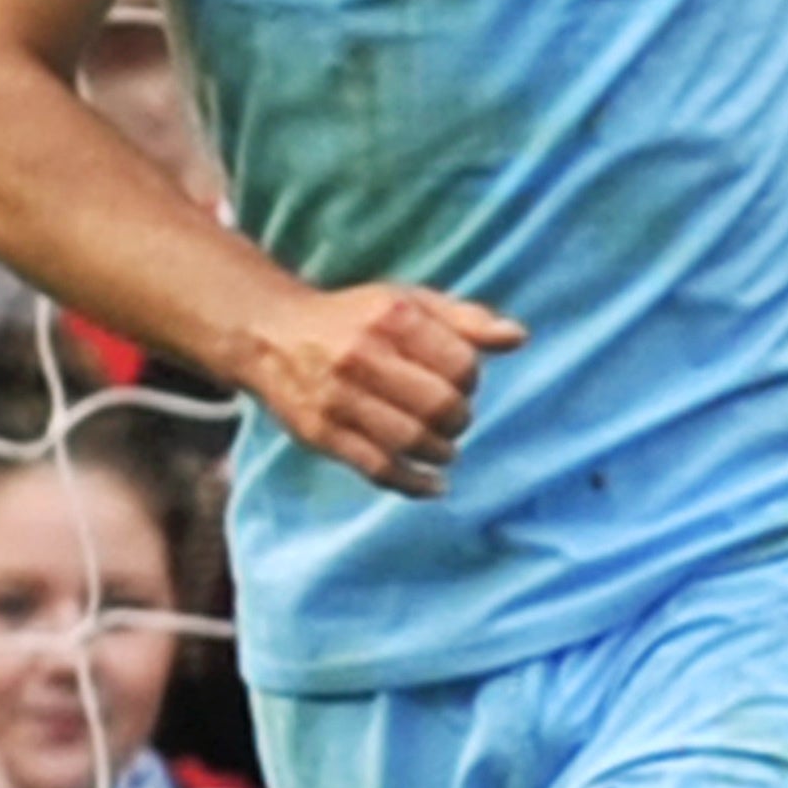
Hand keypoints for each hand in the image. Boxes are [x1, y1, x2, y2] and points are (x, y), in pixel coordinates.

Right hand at [235, 276, 521, 499]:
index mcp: (391, 317)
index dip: (470, 380)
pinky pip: (378, 468)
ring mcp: (337, 397)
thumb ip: (466, 319)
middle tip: (451, 418)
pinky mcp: (320, 432)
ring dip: (441, 451)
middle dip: (458, 419)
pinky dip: (414, 483)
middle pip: (440, 406)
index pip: (461, 365)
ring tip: (441, 446)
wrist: (268, 334)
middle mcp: (362, 356)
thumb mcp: (408, 302)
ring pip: (412, 440)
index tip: (458, 383)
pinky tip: (433, 485)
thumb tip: (518, 338)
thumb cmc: (353, 318)